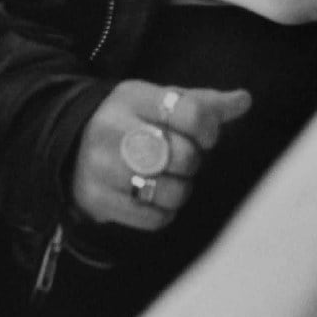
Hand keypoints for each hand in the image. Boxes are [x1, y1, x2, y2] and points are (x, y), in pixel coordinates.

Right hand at [71, 81, 251, 229]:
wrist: (70, 146)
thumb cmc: (131, 121)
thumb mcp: (160, 102)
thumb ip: (204, 103)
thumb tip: (245, 100)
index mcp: (133, 97)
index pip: (188, 111)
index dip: (209, 128)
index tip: (206, 135)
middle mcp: (113, 130)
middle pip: (183, 156)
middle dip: (193, 160)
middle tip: (182, 157)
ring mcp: (102, 167)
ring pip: (171, 191)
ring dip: (181, 188)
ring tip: (168, 177)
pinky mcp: (97, 200)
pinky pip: (154, 218)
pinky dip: (164, 211)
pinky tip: (154, 197)